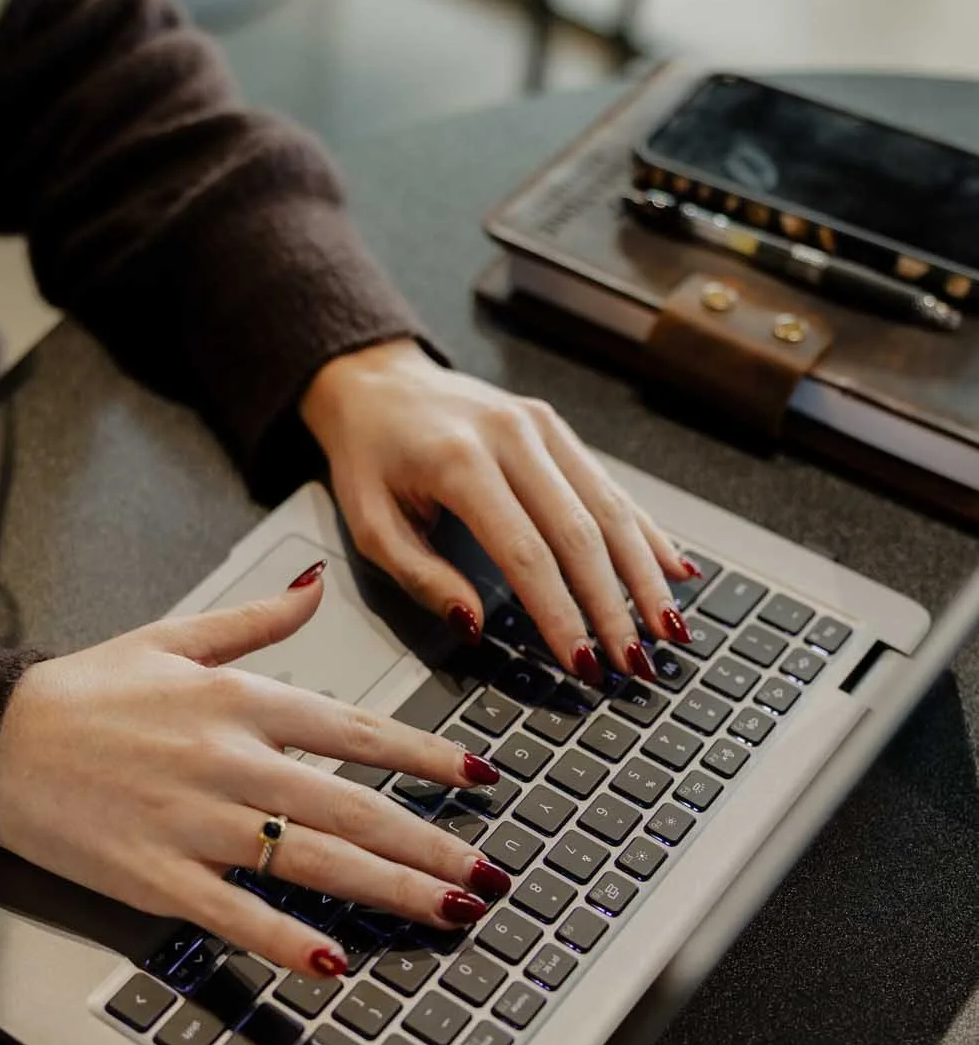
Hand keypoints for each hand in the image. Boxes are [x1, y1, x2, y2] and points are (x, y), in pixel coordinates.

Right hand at [0, 568, 511, 978]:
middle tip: (489, 875)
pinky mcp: (156, 875)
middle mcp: (231, 760)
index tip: (480, 778)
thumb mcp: (172, 636)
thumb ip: (256, 619)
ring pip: (314, 860)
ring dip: (391, 891)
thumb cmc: (81, 691)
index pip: (356, 729)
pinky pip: (236, 914)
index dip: (425, 757)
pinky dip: (286, 940)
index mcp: (240, 700)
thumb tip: (315, 584)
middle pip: (353, 806)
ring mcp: (196, 822)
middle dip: (432, 844)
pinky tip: (334, 962)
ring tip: (448, 913)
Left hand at [300, 339, 696, 683]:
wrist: (375, 380)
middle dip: (614, 606)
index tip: (582, 664)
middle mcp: (514, 437)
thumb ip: (419, 576)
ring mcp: (543, 428)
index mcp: (461, 461)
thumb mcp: (368, 523)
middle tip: (636, 663)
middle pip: (582, 534)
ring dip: (644, 576)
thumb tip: (474, 625)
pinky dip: (646, 533)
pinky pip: (610, 486)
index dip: (561, 614)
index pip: (527, 553)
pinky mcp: (558, 428)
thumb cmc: (369, 455)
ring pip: (610, 508)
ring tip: (667, 630)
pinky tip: (674, 571)